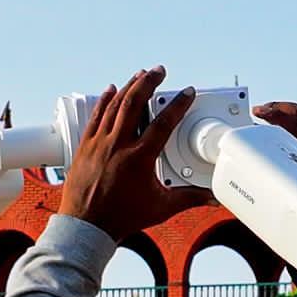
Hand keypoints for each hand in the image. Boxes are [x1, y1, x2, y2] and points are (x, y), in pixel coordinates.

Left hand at [57, 67, 205, 238]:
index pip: (163, 123)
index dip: (178, 105)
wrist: (87, 226)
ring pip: (115, 106)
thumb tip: (211, 197)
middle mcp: (118, 146)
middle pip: (135, 103)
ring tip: (140, 75)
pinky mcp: (85, 146)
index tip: (187, 93)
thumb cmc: (122, 217)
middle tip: (159, 71)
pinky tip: (112, 90)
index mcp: (139, 158)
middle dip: (149, 82)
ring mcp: (100, 144)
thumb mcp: (161, 208)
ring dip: (129, 87)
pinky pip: (96, 117)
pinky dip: (105, 101)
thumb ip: (189, 199)